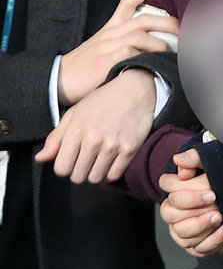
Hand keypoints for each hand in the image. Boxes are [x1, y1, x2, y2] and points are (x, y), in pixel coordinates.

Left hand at [35, 69, 156, 182]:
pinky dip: (110, 172)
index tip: (72, 159)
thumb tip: (40, 158)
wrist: (135, 90)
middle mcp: (94, 139)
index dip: (65, 166)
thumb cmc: (102, 101)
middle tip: (86, 159)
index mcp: (77, 130)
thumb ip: (56, 137)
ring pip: (95, 178)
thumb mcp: (75, 113)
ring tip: (99, 160)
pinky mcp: (129, 149)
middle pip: (78, 176)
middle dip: (79, 171)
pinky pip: (114, 175)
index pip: (61, 168)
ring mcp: (112, 145)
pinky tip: (111, 161)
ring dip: (95, 172)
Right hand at [58, 0, 178, 106]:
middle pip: (144, 19)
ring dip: (160, 43)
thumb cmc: (84, 67)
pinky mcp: (108, 59)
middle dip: (167, 22)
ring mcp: (109, 45)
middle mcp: (111, 32)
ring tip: (172, 53)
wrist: (59, 80)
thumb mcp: (102, 48)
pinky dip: (146, 57)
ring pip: (141, 35)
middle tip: (183, 30)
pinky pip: (132, 53)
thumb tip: (151, 48)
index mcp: (111, 27)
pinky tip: (155, 65)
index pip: (127, 0)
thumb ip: (122, 43)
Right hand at [159, 148, 222, 256]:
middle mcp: (176, 220)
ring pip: (192, 244)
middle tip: (219, 214)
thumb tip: (180, 160)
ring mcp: (187, 235)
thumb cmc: (211, 174)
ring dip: (212, 238)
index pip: (173, 202)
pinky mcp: (201, 246)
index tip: (213, 194)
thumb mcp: (206, 162)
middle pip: (179, 228)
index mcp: (173, 199)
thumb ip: (193, 159)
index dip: (191, 199)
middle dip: (200, 223)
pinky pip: (210, 251)